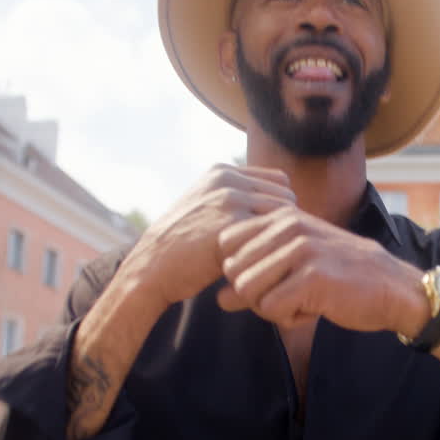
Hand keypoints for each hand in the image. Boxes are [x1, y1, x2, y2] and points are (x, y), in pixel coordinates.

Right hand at [117, 164, 294, 310]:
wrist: (152, 268)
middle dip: (285, 223)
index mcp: (222, 171)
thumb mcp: (206, 209)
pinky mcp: (231, 223)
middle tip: (277, 250)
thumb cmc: (184, 245)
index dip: (281, 207)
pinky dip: (274, 252)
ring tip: (272, 259)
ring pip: (285, 215)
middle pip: (287, 197)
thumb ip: (236, 198)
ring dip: (282, 238)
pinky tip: (266, 267)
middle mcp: (227, 179)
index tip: (273, 233)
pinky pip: (273, 234)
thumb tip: (280, 198)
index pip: (279, 182)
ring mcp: (229, 198)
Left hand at [215, 206, 428, 333]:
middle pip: (234, 272)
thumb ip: (255, 281)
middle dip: (257, 294)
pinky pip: (272, 308)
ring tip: (304, 300)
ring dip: (273, 308)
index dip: (243, 272)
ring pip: (249, 291)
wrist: (392, 289)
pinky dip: (291, 318)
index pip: (227, 244)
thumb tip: (218, 299)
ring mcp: (301, 249)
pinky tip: (316, 308)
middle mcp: (288, 226)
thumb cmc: (343, 279)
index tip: (275, 280)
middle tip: (292, 294)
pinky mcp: (312, 276)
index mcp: (282, 217)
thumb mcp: (295, 271)